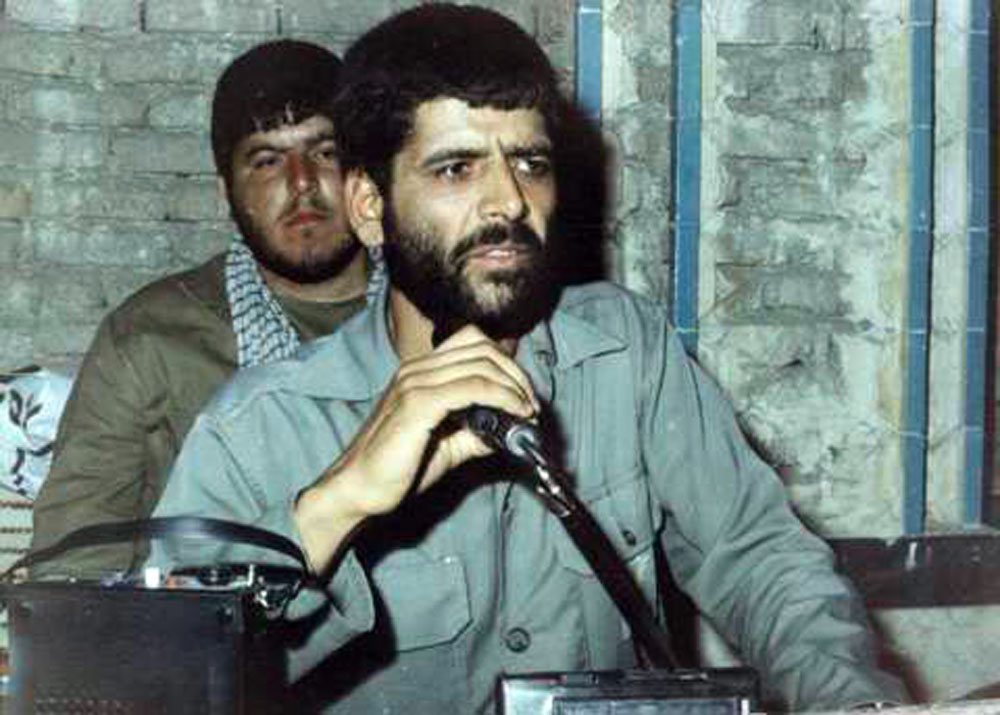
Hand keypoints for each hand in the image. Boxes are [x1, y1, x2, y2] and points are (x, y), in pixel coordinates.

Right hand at [294, 325, 537, 570]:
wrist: (359, 490)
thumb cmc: (395, 469)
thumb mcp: (446, 445)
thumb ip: (475, 431)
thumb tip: (510, 429)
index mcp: (420, 372)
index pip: (473, 343)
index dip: (506, 364)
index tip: (523, 395)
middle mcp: (416, 369)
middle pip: (483, 348)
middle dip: (516, 375)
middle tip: (531, 405)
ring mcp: (415, 383)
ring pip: (481, 364)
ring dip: (513, 387)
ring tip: (526, 413)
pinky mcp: (417, 404)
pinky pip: (472, 387)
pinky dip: (501, 397)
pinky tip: (514, 415)